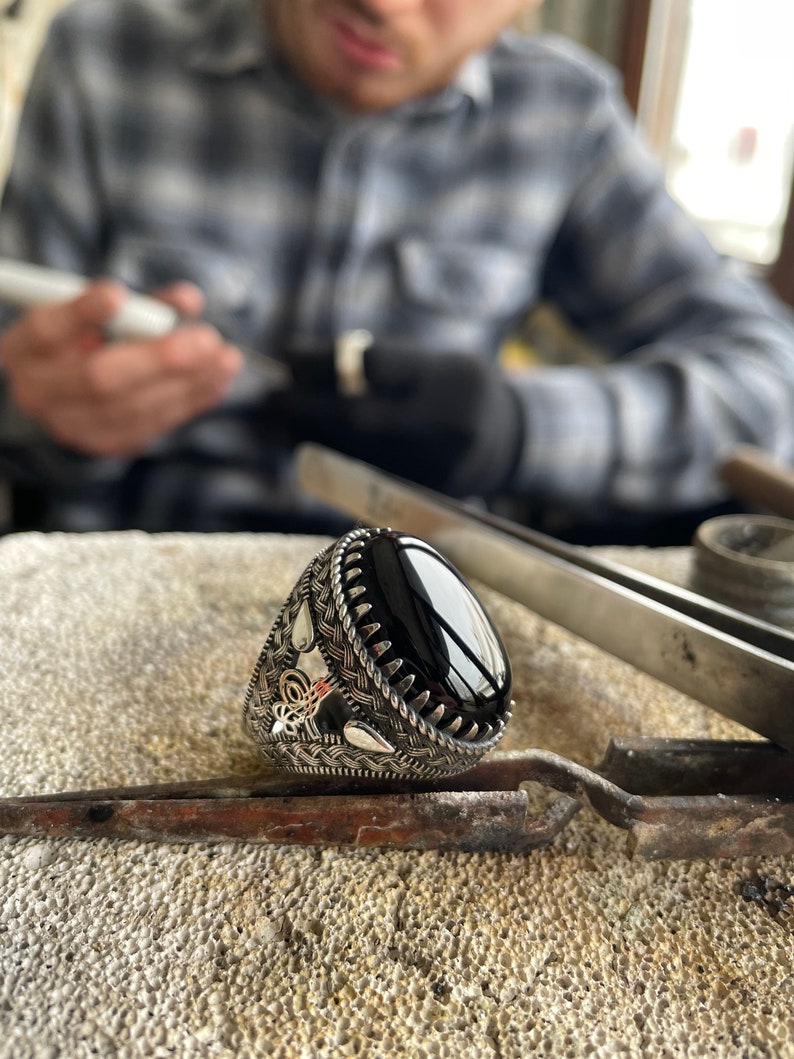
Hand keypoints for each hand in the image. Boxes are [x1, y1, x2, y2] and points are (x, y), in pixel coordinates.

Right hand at [0, 280, 242, 457]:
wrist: (60, 394)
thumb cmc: (81, 341)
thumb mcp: (95, 315)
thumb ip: (140, 304)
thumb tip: (189, 301)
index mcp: (27, 348)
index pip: (47, 330)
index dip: (82, 314)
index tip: (116, 294)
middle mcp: (41, 390)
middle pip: (99, 377)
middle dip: (160, 358)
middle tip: (209, 339)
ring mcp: (71, 424)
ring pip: (132, 407)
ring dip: (188, 383)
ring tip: (227, 360)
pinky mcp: (103, 444)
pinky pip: (151, 426)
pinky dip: (190, 403)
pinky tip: (217, 382)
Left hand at [277, 343, 522, 496]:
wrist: (509, 440)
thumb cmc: (456, 389)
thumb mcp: (431, 361)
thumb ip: (379, 365)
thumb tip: (298, 367)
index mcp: (446, 376)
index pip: (373, 365)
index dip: (322, 362)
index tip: (289, 356)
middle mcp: (444, 422)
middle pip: (356, 418)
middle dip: (303, 408)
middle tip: (270, 400)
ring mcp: (436, 465)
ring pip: (355, 455)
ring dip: (309, 439)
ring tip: (281, 425)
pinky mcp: (427, 495)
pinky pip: (369, 481)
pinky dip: (334, 463)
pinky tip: (311, 450)